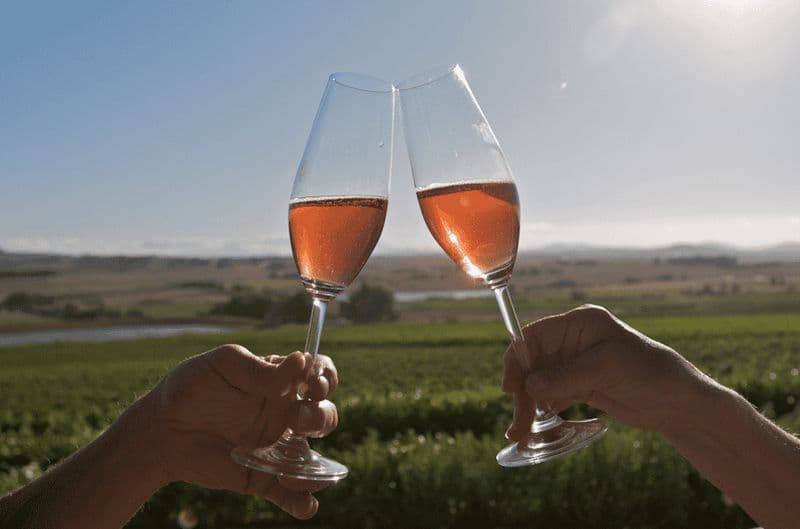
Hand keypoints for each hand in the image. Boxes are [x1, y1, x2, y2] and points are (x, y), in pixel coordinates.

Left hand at [144, 344, 338, 518]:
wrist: (159, 432)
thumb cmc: (190, 388)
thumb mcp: (222, 364)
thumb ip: (261, 368)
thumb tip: (301, 360)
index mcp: (280, 382)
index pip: (320, 375)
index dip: (326, 378)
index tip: (313, 384)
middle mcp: (285, 414)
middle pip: (325, 415)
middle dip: (320, 418)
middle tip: (294, 421)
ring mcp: (276, 448)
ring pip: (315, 459)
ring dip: (316, 466)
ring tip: (291, 472)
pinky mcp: (263, 479)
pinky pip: (292, 494)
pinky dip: (305, 502)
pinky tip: (305, 505)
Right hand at [502, 305, 713, 439]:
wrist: (679, 402)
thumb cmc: (649, 373)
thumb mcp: (606, 369)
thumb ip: (566, 376)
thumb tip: (528, 387)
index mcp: (580, 323)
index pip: (535, 336)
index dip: (517, 359)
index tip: (509, 387)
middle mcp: (573, 340)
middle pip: (532, 362)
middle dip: (521, 390)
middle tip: (517, 421)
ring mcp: (575, 363)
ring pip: (538, 381)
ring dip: (528, 404)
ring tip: (520, 431)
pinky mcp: (580, 385)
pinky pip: (550, 394)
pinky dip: (541, 409)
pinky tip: (536, 425)